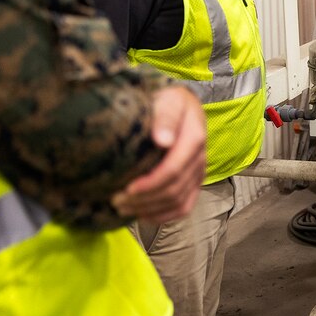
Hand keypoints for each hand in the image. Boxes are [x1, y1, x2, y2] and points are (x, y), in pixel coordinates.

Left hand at [112, 85, 206, 223]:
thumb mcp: (167, 99)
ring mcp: (199, 172)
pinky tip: (143, 214)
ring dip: (150, 209)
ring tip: (123, 208)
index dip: (149, 185)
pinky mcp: (195, 182)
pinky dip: (164, 216)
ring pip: (178, 202)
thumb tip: (163, 140)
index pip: (173, 170)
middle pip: (174, 190)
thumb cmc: (167, 101)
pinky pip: (184, 207)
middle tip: (115, 201)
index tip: (125, 189)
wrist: (181, 105)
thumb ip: (166, 116)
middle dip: (144, 200)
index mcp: (195, 138)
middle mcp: (200, 158)